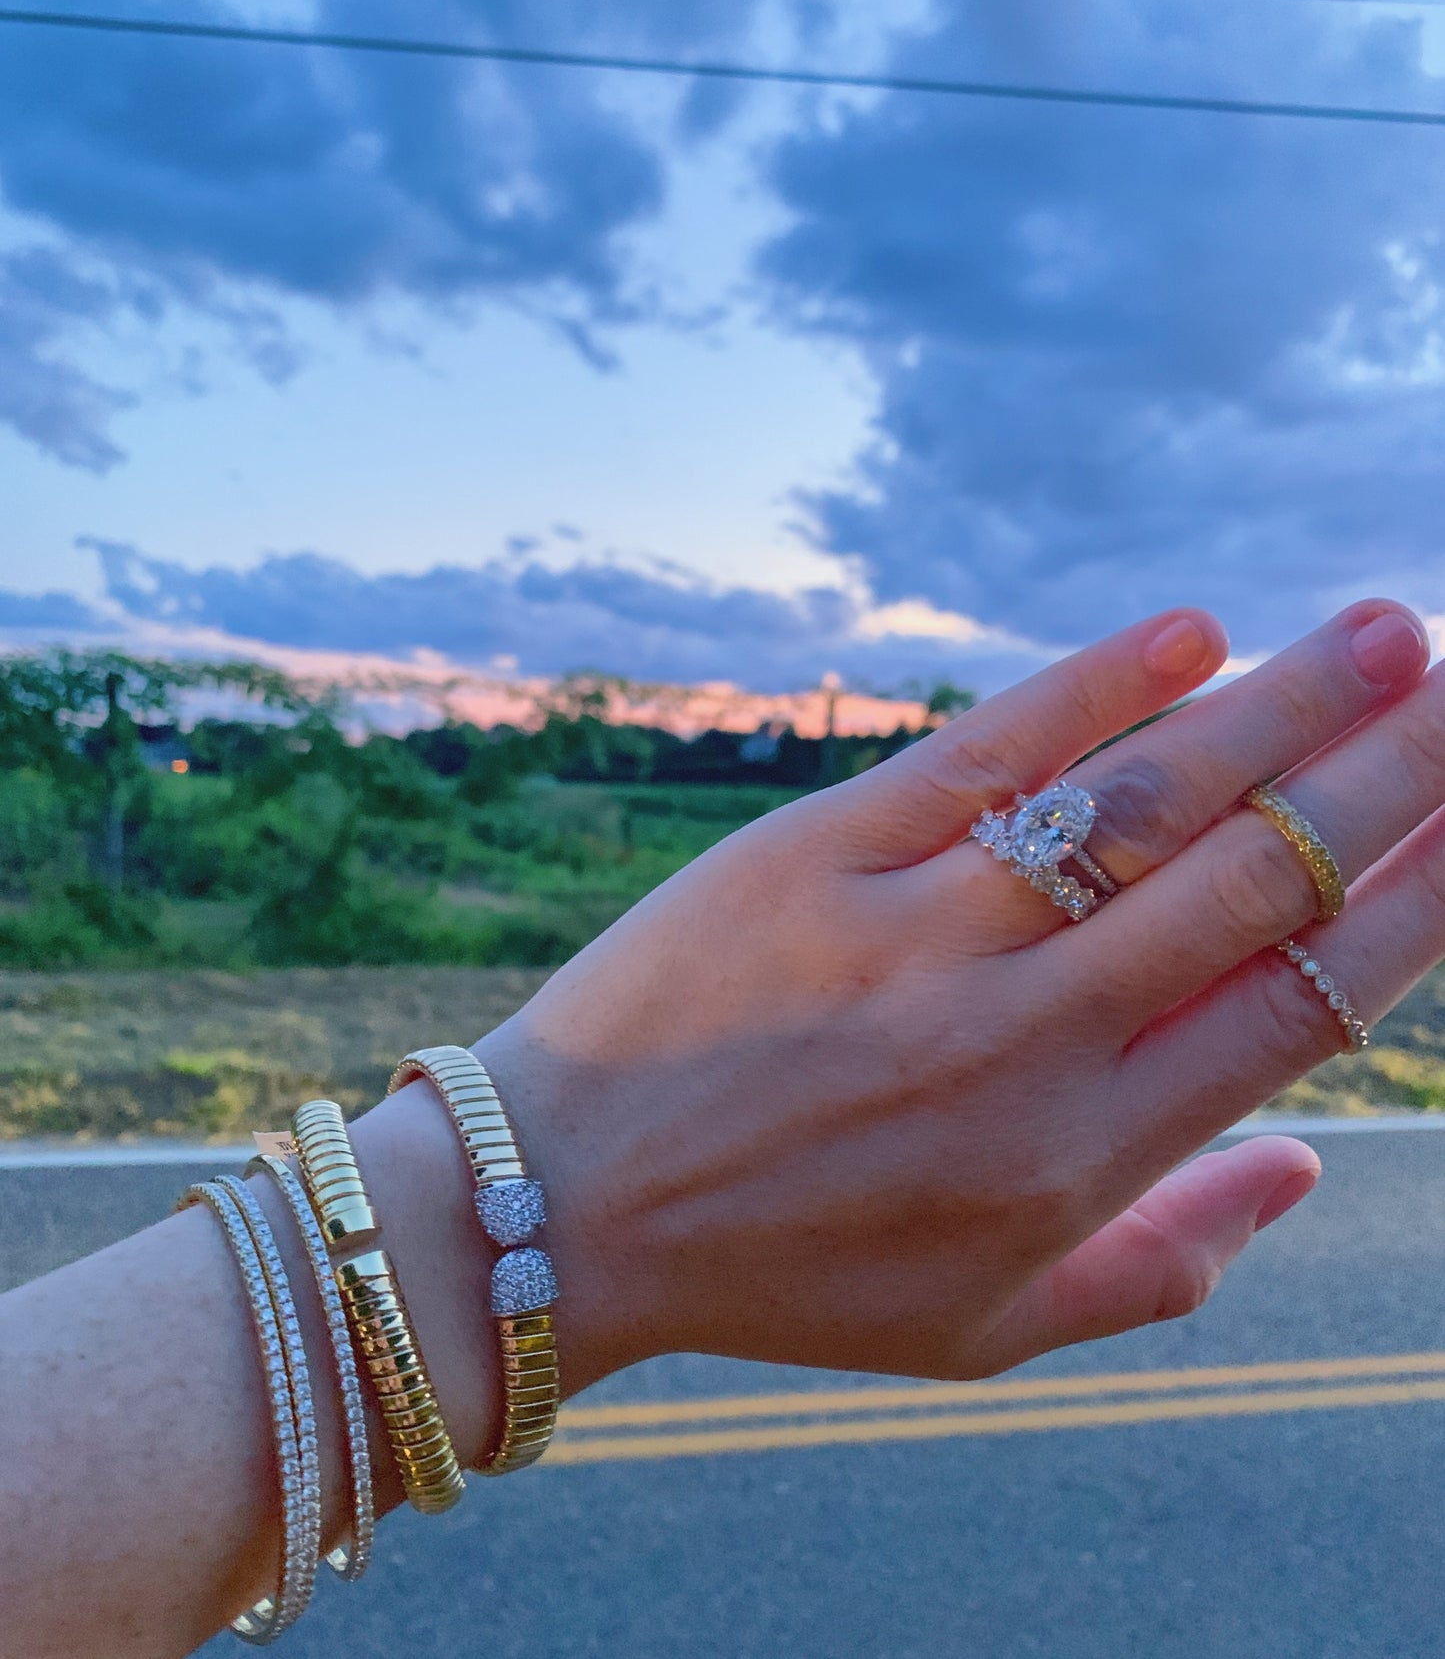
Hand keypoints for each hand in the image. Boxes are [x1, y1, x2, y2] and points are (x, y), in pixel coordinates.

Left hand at [480, 601, 1436, 1387]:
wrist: (566, 1203)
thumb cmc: (789, 1272)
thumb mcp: (989, 1326)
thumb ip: (1166, 1257)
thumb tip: (1308, 1160)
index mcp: (1079, 1156)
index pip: (1296, 1003)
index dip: (1410, 901)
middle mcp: (1022, 1037)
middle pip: (1252, 881)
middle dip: (1385, 776)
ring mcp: (920, 933)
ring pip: (1141, 799)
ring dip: (1279, 705)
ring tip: (1387, 632)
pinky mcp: (818, 852)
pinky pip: (983, 754)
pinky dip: (1093, 685)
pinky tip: (1188, 629)